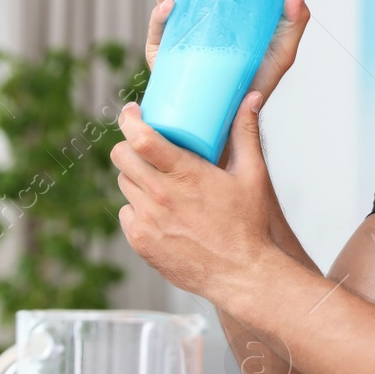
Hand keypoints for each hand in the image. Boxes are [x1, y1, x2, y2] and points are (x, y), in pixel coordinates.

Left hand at [113, 91, 278, 301]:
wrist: (242, 275)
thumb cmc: (249, 225)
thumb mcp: (252, 175)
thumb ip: (246, 133)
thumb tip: (251, 98)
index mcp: (186, 175)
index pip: (141, 139)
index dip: (130, 120)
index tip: (132, 112)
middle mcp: (161, 196)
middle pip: (121, 157)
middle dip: (129, 146)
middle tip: (143, 146)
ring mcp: (148, 221)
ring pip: (123, 184)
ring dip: (135, 176)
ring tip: (156, 179)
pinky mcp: (141, 242)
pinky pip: (126, 213)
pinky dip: (138, 207)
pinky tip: (159, 209)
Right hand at [145, 0, 310, 101]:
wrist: (233, 122)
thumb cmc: (255, 84)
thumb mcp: (281, 50)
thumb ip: (293, 19)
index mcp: (214, 10)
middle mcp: (192, 18)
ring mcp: (175, 36)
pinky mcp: (163, 57)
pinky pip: (157, 32)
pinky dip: (160, 16)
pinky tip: (169, 7)